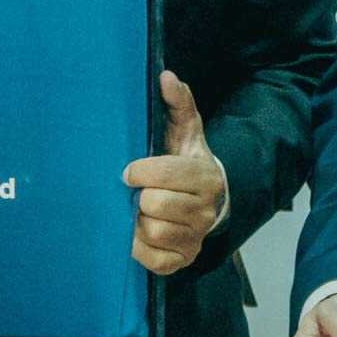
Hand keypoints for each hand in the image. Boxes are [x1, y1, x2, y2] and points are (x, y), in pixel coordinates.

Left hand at [122, 72, 226, 274]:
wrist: (207, 202)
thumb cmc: (185, 162)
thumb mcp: (185, 131)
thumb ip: (177, 103)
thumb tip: (165, 76)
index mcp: (204, 176)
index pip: (165, 174)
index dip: (139, 172)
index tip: (129, 172)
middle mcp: (204, 210)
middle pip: (154, 205)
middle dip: (139, 197)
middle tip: (138, 193)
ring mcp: (195, 237)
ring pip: (151, 232)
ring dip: (137, 222)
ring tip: (140, 212)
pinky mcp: (182, 260)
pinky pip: (153, 260)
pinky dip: (140, 248)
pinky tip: (140, 234)